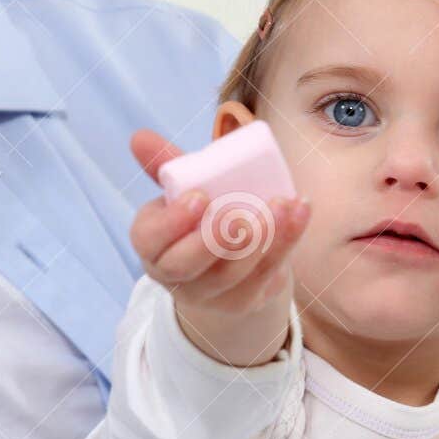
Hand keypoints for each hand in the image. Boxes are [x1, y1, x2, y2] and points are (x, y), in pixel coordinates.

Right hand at [128, 130, 310, 367]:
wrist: (229, 261)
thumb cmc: (200, 218)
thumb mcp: (182, 193)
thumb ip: (167, 166)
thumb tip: (140, 137)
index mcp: (153, 245)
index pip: (149, 240)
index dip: (172, 222)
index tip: (200, 196)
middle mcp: (175, 276)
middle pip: (184, 267)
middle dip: (213, 241)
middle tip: (240, 215)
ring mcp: (211, 294)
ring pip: (231, 277)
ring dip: (260, 241)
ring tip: (281, 205)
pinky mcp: (245, 301)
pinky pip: (265, 278)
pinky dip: (286, 243)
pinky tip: (298, 211)